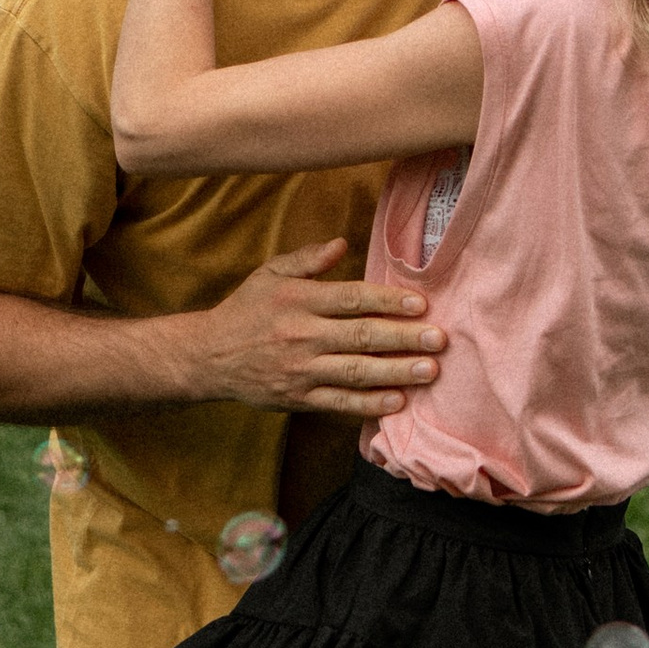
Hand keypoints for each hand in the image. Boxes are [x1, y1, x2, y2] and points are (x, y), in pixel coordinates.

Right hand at [192, 238, 446, 416]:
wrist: (208, 357)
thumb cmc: (246, 310)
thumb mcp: (270, 274)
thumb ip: (307, 260)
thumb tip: (342, 243)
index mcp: (299, 300)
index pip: (352, 299)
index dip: (388, 300)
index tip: (420, 303)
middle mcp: (301, 335)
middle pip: (361, 336)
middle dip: (404, 338)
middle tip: (439, 339)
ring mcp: (300, 370)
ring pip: (356, 371)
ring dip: (396, 372)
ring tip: (430, 371)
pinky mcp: (298, 399)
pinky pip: (339, 403)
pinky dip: (368, 404)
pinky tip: (397, 401)